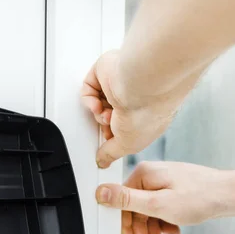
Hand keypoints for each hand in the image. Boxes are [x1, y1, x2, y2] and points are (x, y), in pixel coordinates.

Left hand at [81, 50, 182, 168]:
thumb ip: (112, 154)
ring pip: (98, 103)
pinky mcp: (106, 72)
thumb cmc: (145, 113)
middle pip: (109, 115)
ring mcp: (120, 85)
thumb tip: (103, 161)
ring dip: (98, 114)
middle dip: (105, 125)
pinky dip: (89, 100)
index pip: (123, 127)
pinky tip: (97, 106)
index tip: (107, 144)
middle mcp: (134, 99)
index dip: (112, 136)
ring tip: (106, 115)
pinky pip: (89, 88)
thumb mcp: (128, 145)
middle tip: (107, 128)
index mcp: (145, 115)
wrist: (140, 87)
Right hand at [95, 161, 229, 233]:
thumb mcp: (158, 204)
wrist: (230, 195)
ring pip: (150, 213)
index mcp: (144, 175)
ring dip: (153, 233)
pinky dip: (165, 225)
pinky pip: (163, 210)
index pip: (123, 203)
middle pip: (137, 210)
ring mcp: (165, 182)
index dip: (125, 228)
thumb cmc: (200, 196)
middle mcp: (152, 176)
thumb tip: (100, 192)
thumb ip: (127, 201)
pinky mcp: (175, 190)